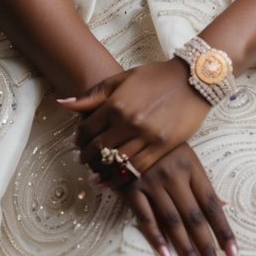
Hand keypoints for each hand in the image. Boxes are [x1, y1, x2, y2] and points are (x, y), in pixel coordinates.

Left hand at [59, 59, 209, 174]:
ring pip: (116, 161)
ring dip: (102, 170)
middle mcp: (129, 122)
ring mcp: (146, 137)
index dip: (79, 138)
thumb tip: (64, 103)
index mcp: (117, 104)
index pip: (88, 128)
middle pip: (99, 148)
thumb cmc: (156, 76)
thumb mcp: (123, 78)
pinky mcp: (161, 147)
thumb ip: (94, 94)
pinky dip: (123, 176)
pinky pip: (137, 168)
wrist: (192, 80)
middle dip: (88, 156)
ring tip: (96, 173)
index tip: (77, 142)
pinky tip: (115, 178)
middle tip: (84, 159)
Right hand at [116, 142, 237, 255]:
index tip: (233, 255)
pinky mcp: (132, 187)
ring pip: (172, 221)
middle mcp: (174, 175)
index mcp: (191, 166)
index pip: (212, 204)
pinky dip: (156, 237)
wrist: (127, 127)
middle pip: (194, 217)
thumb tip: (223, 206)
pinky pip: (146, 217)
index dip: (223, 231)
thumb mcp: (186, 156)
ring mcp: (152, 181)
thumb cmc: (162, 145)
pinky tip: (166, 255)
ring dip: (185, 249)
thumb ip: (201, 183)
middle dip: (207, 248)